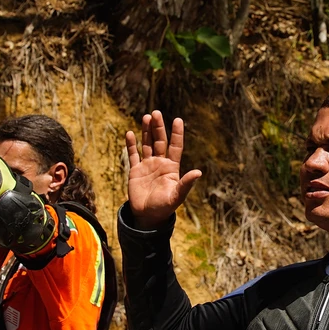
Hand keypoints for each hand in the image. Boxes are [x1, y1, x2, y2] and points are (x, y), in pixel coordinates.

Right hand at [125, 111, 202, 229]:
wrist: (147, 216)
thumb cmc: (164, 207)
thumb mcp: (177, 196)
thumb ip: (186, 184)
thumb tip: (199, 172)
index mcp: (171, 168)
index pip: (175, 146)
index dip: (176, 134)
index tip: (177, 120)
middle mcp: (160, 163)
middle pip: (160, 141)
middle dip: (158, 127)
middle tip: (156, 113)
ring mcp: (147, 166)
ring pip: (147, 144)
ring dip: (147, 131)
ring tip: (146, 117)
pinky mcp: (135, 171)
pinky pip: (133, 155)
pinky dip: (131, 145)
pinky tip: (130, 133)